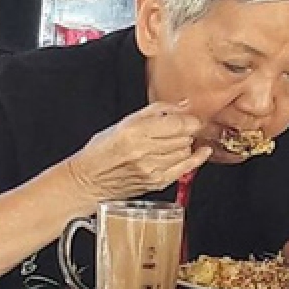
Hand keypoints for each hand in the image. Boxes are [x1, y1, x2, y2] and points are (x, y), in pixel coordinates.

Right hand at [63, 101, 213, 201]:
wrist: (89, 180)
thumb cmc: (103, 149)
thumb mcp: (125, 122)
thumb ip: (157, 110)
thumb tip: (182, 105)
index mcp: (135, 131)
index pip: (177, 123)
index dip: (189, 119)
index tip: (189, 118)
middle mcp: (144, 151)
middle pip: (184, 137)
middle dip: (186, 131)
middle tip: (179, 129)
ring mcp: (152, 169)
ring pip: (185, 151)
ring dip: (185, 145)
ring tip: (175, 142)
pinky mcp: (157, 182)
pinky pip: (186, 169)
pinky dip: (195, 159)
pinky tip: (200, 152)